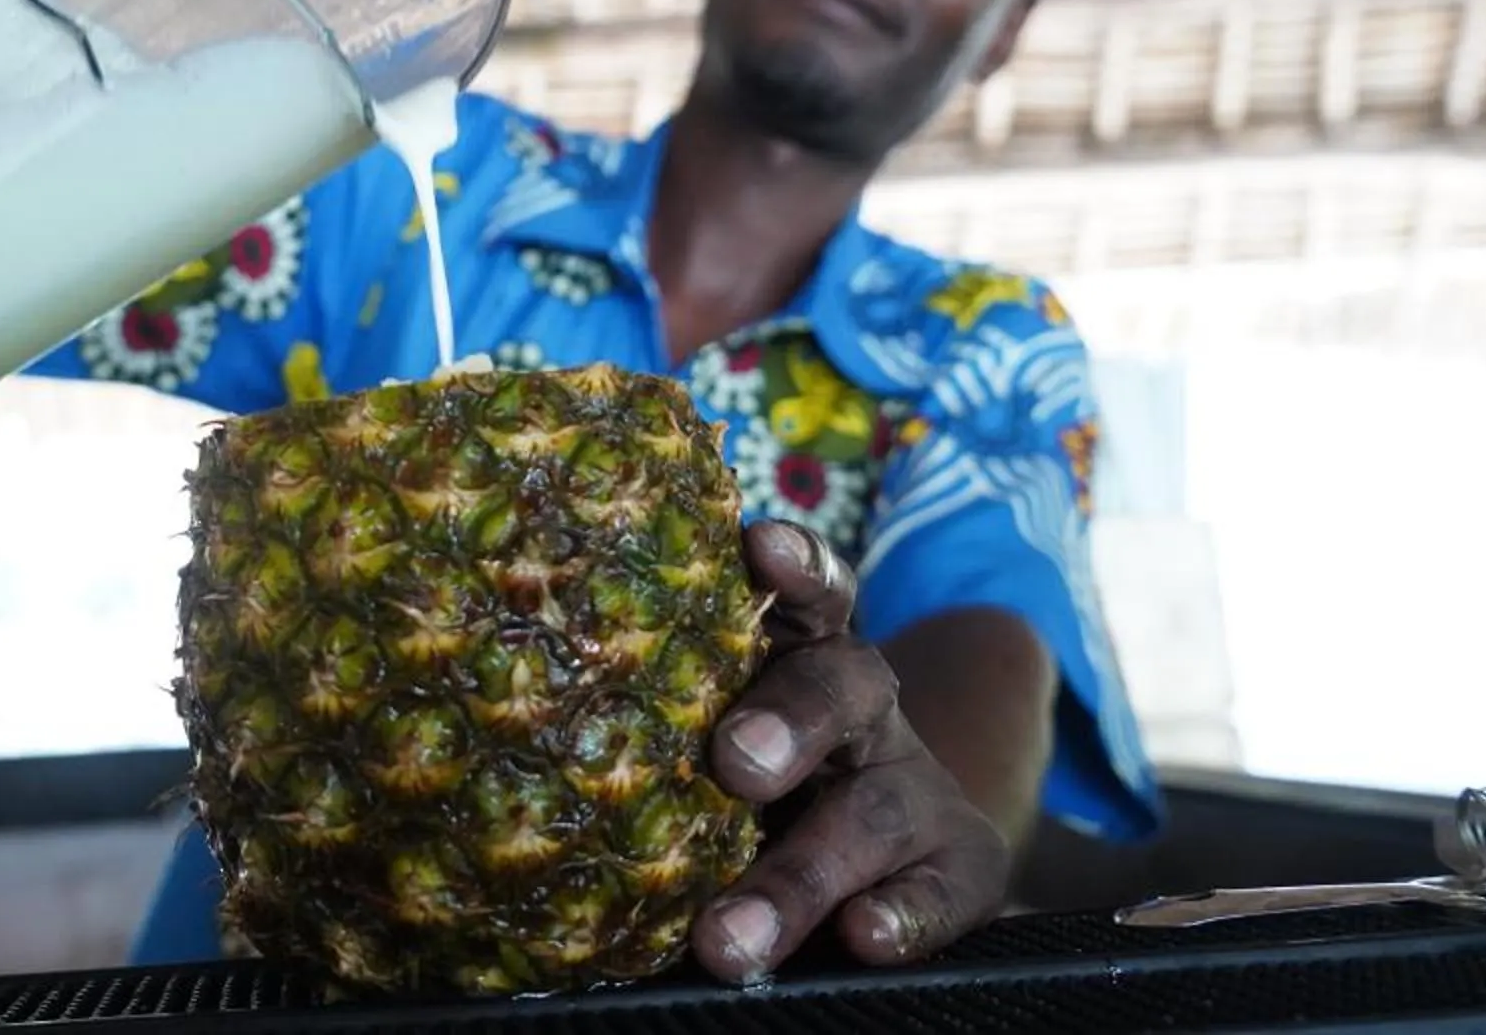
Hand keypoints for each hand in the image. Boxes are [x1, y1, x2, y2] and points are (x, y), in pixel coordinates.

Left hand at [691, 520, 1011, 981]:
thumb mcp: (693, 759)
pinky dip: (905, 914)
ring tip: (731, 939)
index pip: (803, 594)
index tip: (759, 546)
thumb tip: (524, 781)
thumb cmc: (732, 803)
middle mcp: (859, 708)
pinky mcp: (961, 863)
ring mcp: (915, 786)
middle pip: (843, 683)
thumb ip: (652, 752)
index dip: (792, 565)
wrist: (859, 876)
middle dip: (794, 717)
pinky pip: (945, 886)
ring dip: (802, 874)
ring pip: (873, 810)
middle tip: (735, 766)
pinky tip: (864, 935)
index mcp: (792, 659)